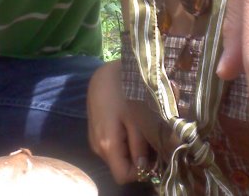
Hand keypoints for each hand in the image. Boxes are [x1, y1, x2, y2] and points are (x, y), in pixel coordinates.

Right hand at [87, 59, 148, 183]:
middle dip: (139, 155)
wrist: (103, 71)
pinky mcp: (96, 130)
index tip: (153, 153)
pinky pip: (113, 143)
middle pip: (121, 166)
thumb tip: (145, 167)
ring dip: (132, 145)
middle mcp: (97, 147)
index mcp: (107, 145)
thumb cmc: (122, 90)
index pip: (124, 176)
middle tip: (151, 135)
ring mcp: (95, 138)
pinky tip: (130, 119)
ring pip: (118, 154)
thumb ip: (140, 145)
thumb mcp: (137, 117)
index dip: (141, 170)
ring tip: (141, 123)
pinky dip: (125, 137)